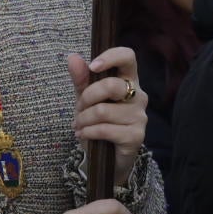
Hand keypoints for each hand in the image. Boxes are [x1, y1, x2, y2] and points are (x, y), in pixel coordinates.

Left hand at [67, 46, 146, 185]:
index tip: (92, 67)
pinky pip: (104, 129)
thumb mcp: (85, 98)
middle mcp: (138, 96)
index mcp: (128, 80)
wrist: (106, 156)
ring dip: (83, 119)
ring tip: (80, 125)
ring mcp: (140, 116)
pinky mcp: (136, 136)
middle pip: (111, 85)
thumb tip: (73, 57)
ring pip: (103, 111)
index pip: (128, 57)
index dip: (110, 57)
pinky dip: (88, 132)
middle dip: (87, 98)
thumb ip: (81, 78)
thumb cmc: (98, 121)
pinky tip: (84, 135)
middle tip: (79, 109)